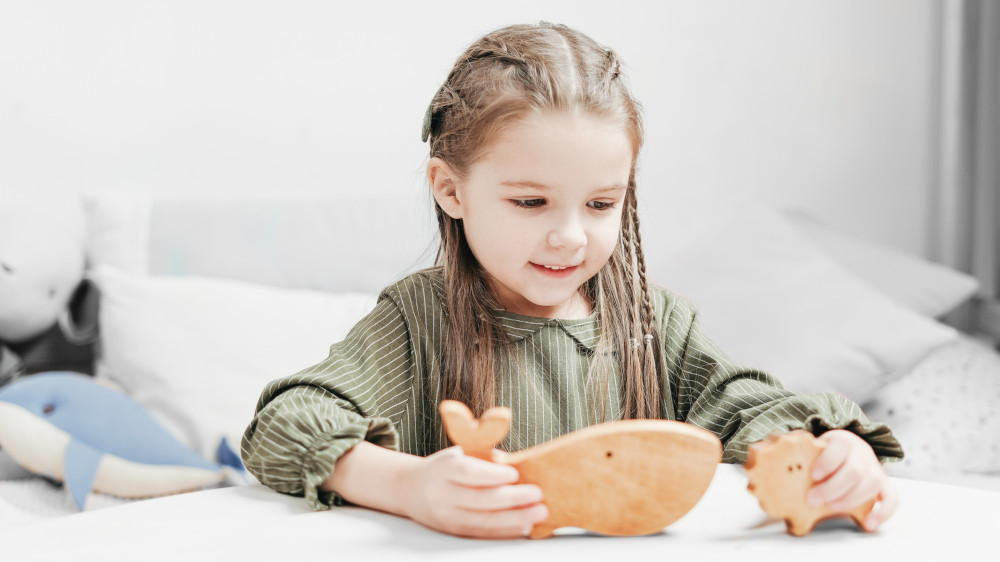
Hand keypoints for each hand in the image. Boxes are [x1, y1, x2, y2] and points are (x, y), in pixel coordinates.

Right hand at [400, 446, 547, 537]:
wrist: (410, 489)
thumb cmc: (443, 468)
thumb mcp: (456, 454)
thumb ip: (482, 458)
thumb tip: (517, 464)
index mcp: (444, 469)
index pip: (469, 473)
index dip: (492, 475)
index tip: (514, 474)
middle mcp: (443, 494)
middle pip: (480, 499)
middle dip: (513, 498)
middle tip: (537, 494)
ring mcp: (447, 516)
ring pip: (484, 520)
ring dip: (515, 518)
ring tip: (538, 512)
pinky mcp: (453, 531)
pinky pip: (483, 533)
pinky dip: (506, 530)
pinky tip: (524, 526)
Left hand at [807, 429, 898, 530]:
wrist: (848, 450)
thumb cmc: (824, 454)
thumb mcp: (813, 448)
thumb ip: (801, 455)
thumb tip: (767, 455)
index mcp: (842, 440)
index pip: (839, 447)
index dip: (827, 462)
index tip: (813, 476)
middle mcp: (862, 452)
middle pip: (853, 470)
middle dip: (832, 488)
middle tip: (812, 499)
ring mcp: (875, 468)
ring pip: (872, 482)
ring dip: (851, 499)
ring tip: (831, 507)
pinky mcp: (884, 484)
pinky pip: (892, 498)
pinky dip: (883, 512)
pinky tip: (868, 523)